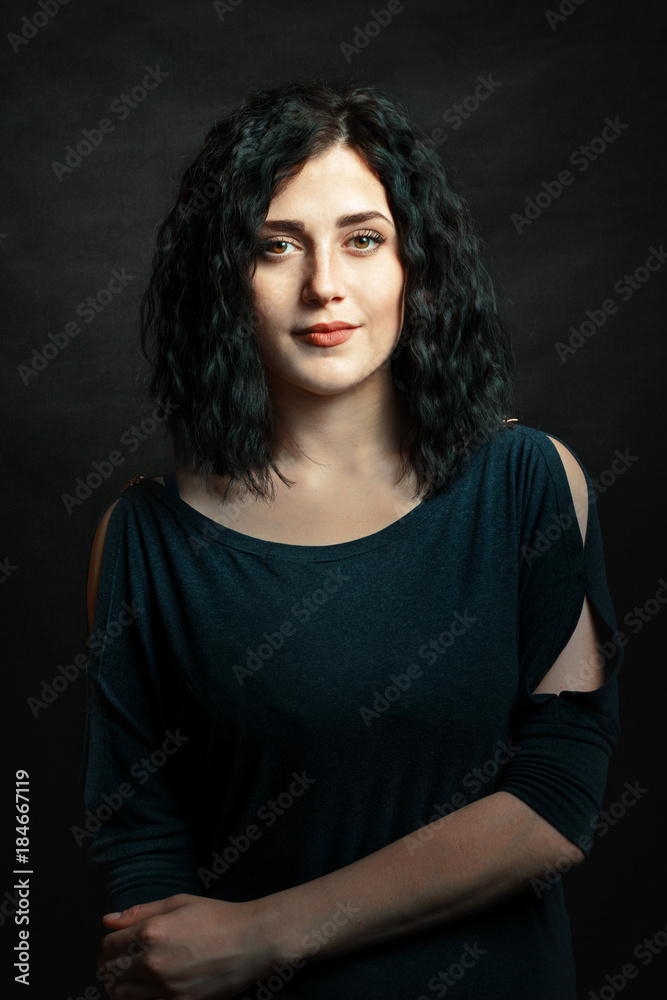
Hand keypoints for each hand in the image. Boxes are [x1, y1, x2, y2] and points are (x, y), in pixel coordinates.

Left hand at [97, 893, 277, 999]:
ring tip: (131, 975)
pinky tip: (147, 989)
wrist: (251, 941)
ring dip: (119, 985)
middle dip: (111, 964)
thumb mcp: (178, 902)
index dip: (110, 942)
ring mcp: (164, 987)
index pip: (109, 944)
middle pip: (110, 971)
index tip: (118, 942)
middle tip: (123, 958)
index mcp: (151, 931)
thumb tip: (108, 920)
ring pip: (120, 994)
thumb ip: (139, 911)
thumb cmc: (217, 917)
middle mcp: (152, 961)